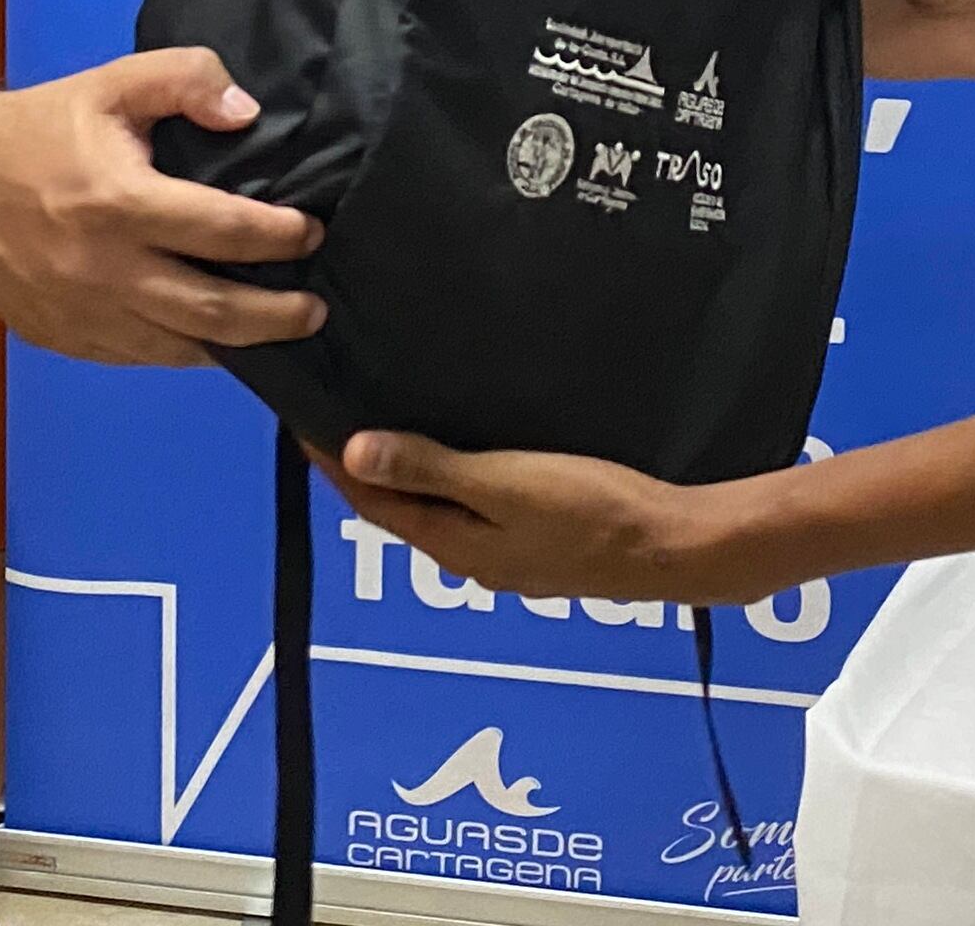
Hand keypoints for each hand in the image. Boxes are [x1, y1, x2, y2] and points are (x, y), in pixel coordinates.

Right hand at [0, 50, 326, 365]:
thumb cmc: (37, 131)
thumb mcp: (112, 84)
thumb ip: (185, 81)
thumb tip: (247, 114)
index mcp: (119, 202)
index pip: (222, 231)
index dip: (279, 236)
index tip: (312, 232)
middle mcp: (105, 269)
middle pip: (213, 311)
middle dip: (276, 314)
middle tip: (314, 308)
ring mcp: (84, 313)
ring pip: (180, 347)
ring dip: (237, 344)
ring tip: (278, 329)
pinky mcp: (65, 339)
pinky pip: (141, 357)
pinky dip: (184, 350)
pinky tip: (212, 338)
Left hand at [330, 432, 766, 606]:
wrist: (672, 546)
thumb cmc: (589, 509)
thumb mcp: (503, 483)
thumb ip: (431, 469)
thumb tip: (353, 453)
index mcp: (453, 545)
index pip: (373, 503)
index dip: (334, 465)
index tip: (303, 421)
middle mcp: (471, 558)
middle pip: (401, 509)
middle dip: (363, 469)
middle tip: (334, 416)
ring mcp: (507, 556)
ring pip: (438, 509)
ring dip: (408, 474)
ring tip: (388, 426)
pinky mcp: (539, 543)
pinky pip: (474, 509)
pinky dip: (449, 481)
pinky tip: (462, 457)